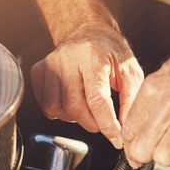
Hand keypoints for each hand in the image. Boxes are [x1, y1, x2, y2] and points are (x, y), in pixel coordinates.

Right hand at [30, 22, 143, 148]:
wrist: (87, 31)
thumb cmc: (110, 52)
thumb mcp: (130, 71)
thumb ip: (131, 100)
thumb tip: (126, 130)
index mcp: (93, 56)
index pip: (97, 99)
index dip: (107, 124)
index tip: (116, 138)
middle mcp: (67, 59)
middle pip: (74, 107)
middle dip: (92, 123)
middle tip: (102, 121)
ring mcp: (49, 64)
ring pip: (56, 109)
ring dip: (74, 118)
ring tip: (86, 108)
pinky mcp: (39, 71)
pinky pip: (45, 105)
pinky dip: (60, 112)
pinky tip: (71, 102)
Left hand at [122, 23, 169, 169]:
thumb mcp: (164, 72)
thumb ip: (148, 101)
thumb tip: (137, 126)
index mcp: (153, 89)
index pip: (128, 130)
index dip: (130, 144)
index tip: (135, 146)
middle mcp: (169, 104)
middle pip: (142, 149)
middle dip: (144, 155)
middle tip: (152, 150)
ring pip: (165, 158)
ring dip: (169, 157)